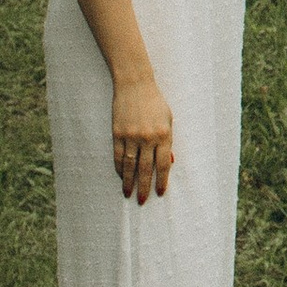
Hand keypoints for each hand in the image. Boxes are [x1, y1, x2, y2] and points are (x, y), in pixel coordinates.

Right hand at [112, 78, 174, 204]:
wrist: (135, 85)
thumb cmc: (155, 103)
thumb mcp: (168, 120)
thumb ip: (168, 142)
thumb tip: (168, 163)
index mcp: (164, 135)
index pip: (162, 165)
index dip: (161, 181)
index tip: (160, 193)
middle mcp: (148, 138)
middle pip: (146, 169)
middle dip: (144, 187)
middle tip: (142, 201)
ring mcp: (131, 136)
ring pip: (130, 166)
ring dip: (129, 182)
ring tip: (128, 194)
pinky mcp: (118, 134)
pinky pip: (118, 156)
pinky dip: (120, 168)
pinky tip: (121, 176)